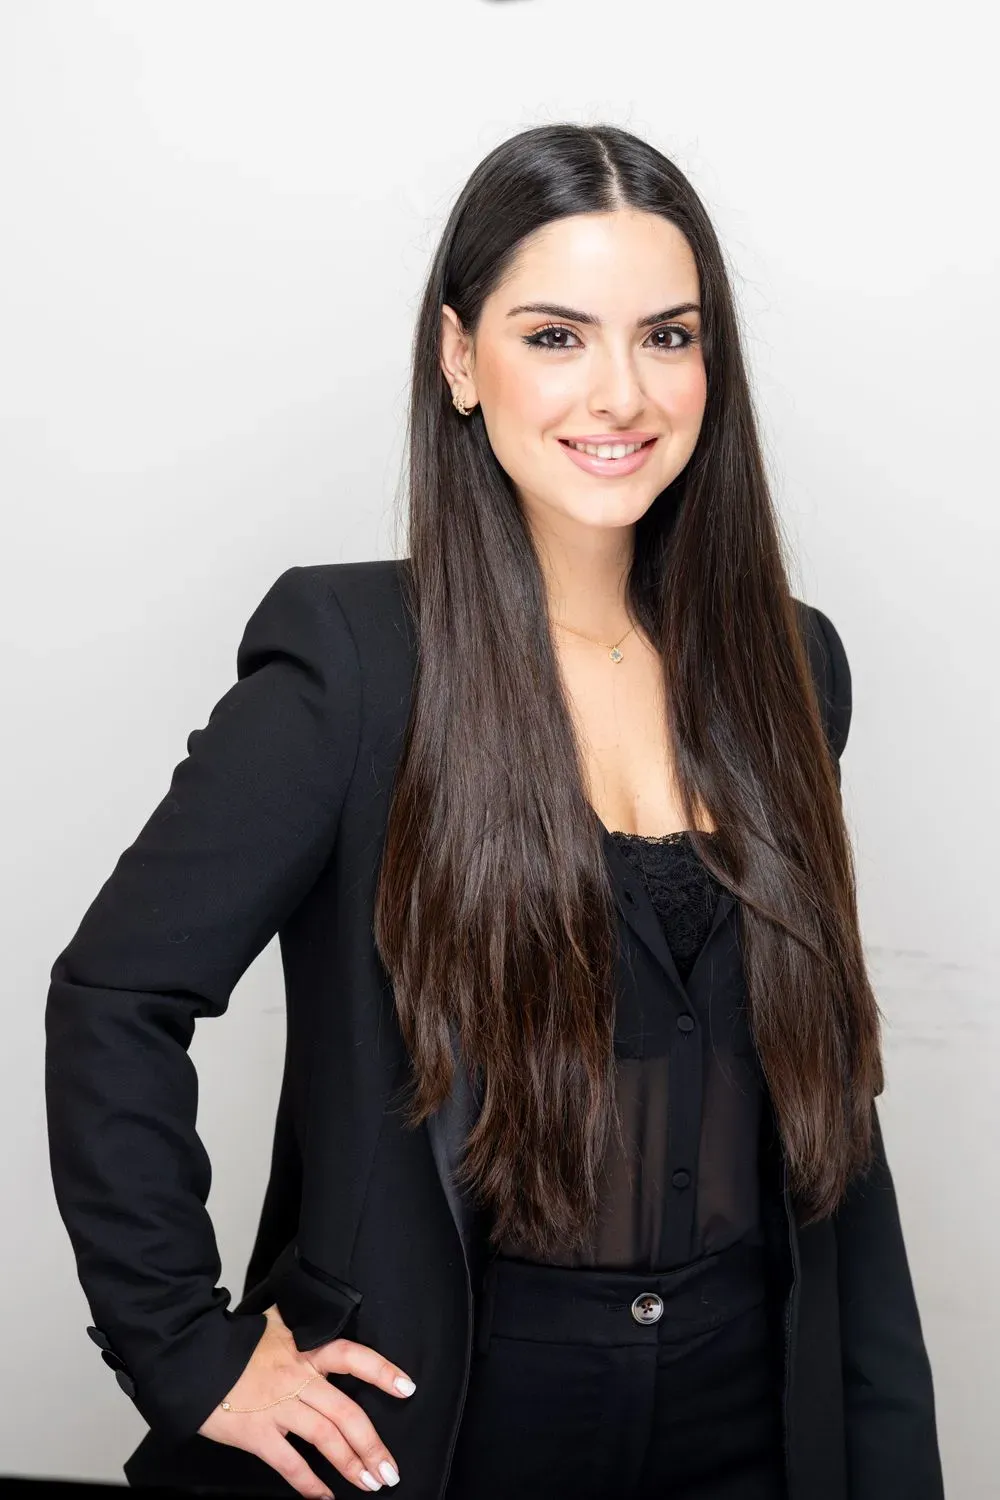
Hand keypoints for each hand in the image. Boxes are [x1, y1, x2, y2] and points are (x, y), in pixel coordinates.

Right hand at [198, 1303, 415, 1495]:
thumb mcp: (275, 1321)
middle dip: (372, 1444)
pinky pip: (289, 1463)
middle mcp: (297, 1378)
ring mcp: (278, 1407)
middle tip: (391, 1469)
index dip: (381, 1371)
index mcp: (305, 1349)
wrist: (192, 1358)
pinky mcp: (256, 1433)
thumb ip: (301, 1321)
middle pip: (345, 1411)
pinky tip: (325, 1497)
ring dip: (351, 1464)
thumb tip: (320, 1308)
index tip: (407, 1388)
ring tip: (372, 1482)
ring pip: (325, 1438)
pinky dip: (309, 1484)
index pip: (352, 1355)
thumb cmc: (235, 1341)